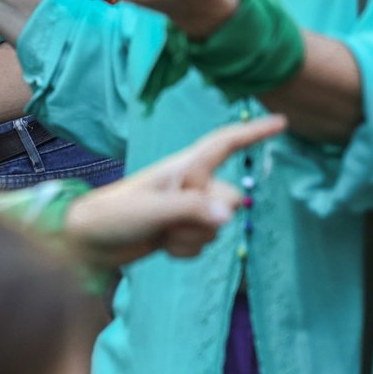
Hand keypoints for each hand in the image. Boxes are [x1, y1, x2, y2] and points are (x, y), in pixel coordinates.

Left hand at [63, 116, 285, 269]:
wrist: (90, 240)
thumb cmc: (116, 214)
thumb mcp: (153, 209)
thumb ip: (193, 211)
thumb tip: (230, 217)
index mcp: (182, 167)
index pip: (224, 144)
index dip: (253, 132)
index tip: (282, 122)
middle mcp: (190, 185)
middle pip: (231, 199)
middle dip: (207, 216)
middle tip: (170, 219)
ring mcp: (187, 209)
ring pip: (218, 228)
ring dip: (191, 237)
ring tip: (160, 231)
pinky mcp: (182, 231)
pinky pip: (204, 246)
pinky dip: (184, 251)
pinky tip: (160, 245)